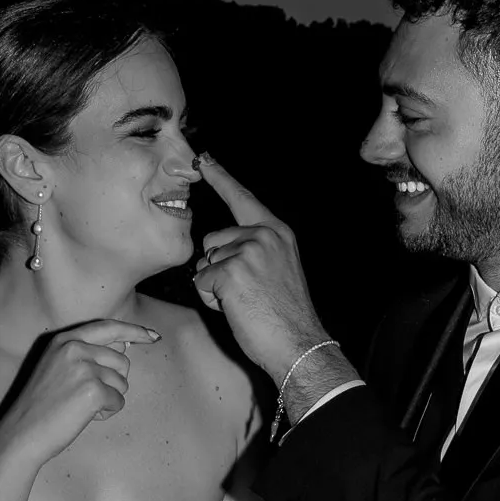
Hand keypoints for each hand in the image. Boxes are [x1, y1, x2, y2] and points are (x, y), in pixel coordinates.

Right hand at [0, 320, 160, 467]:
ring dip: (109, 398)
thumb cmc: (42, 404)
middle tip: (87, 396)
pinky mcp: (93, 391)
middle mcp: (75, 348)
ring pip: (122, 383)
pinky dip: (106, 413)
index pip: (109, 327)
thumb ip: (89, 353)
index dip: (135, 331)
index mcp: (65, 340)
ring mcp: (85, 368)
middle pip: (122, 360)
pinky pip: (119, 402)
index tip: (153, 336)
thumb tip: (126, 345)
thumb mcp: (59, 367)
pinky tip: (84, 416)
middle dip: (114, 381)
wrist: (22, 431)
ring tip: (81, 406)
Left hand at [193, 156, 327, 380]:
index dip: (220, 177)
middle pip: (212, 241)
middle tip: (247, 292)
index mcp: (276, 231)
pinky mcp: (231, 271)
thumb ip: (254, 250)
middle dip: (218, 269)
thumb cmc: (284, 314)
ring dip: (214, 286)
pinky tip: (237, 308)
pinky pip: (201, 283)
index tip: (202, 158)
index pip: (242, 198)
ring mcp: (247, 251)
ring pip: (204, 264)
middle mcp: (263, 234)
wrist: (298, 343)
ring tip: (244, 301)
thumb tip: (217, 250)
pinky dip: (212, 301)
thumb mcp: (277, 268)